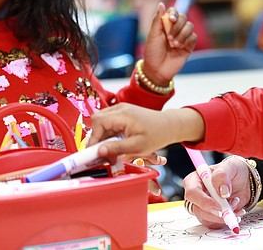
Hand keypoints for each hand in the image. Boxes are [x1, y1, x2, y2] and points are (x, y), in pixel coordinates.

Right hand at [88, 104, 204, 157]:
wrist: (169, 126)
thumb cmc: (157, 135)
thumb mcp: (137, 146)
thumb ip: (116, 149)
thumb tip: (99, 152)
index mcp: (123, 114)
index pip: (98, 122)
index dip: (93, 138)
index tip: (94, 153)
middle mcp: (120, 109)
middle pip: (97, 121)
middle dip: (97, 138)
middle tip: (103, 153)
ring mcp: (121, 110)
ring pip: (102, 123)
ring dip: (103, 138)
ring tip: (111, 151)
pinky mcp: (123, 114)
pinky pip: (109, 123)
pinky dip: (109, 135)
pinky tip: (116, 144)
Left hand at [142, 2, 196, 84]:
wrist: (157, 70)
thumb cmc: (152, 52)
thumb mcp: (153, 35)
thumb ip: (158, 19)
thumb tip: (161, 4)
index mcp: (165, 24)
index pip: (173, 12)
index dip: (174, 13)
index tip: (171, 19)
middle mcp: (175, 29)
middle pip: (184, 18)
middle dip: (177, 27)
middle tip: (169, 38)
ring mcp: (183, 37)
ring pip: (189, 27)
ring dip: (182, 35)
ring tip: (173, 45)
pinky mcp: (189, 46)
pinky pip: (193, 37)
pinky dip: (187, 41)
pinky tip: (179, 48)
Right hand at [183, 156, 251, 227]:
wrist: (244, 181)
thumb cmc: (233, 171)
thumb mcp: (230, 167)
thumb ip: (222, 176)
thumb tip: (222, 191)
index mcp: (195, 179)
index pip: (192, 193)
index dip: (204, 201)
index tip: (218, 206)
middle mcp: (196, 194)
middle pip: (197, 209)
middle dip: (215, 213)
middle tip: (230, 209)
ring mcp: (202, 206)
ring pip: (206, 219)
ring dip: (223, 216)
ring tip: (236, 204)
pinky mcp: (210, 215)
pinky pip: (215, 224)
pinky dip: (227, 220)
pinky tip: (236, 211)